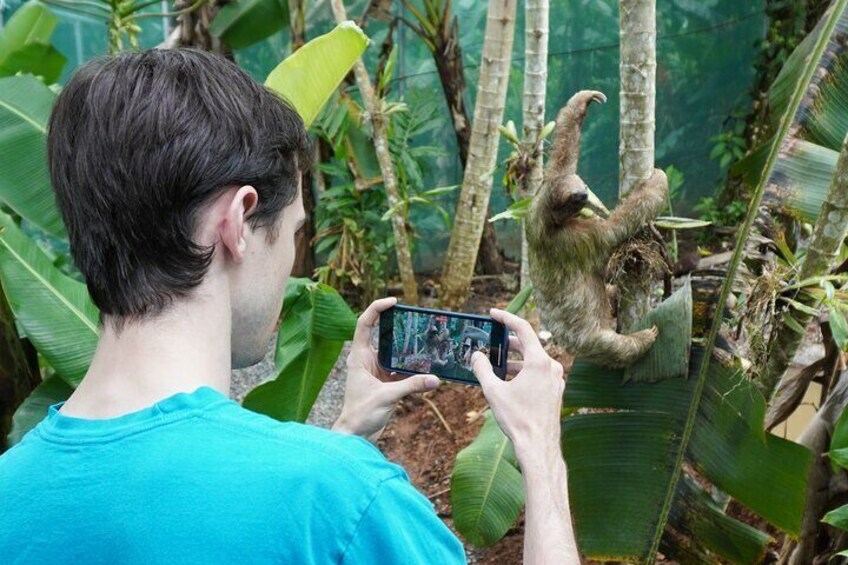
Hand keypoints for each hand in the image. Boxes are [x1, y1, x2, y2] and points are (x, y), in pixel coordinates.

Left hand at [332, 296, 439, 441]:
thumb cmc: (360, 415)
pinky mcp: (386, 382)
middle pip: (383, 334)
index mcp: (359, 357)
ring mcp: (377, 371)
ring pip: (395, 352)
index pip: (364, 324)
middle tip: (417, 319)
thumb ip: (411, 386)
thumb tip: (436, 379)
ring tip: (427, 339)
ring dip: (409, 347)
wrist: (356, 437)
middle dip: (399, 325)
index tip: (394, 302)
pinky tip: (428, 365)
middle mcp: (367, 360)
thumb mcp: (387, 397)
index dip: (377, 309)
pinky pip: (402, 369)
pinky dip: (414, 367)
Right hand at [471, 308, 569, 462]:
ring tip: (497, 366)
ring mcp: (556, 379)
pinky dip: (524, 372)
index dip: (506, 318)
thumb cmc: (518, 419)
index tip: (493, 313)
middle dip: (508, 343)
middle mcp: (552, 366)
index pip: (523, 328)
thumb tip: (476, 355)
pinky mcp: (556, 391)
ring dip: (515, 360)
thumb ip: (482, 369)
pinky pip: (539, 373)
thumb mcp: (493, 391)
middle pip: (528, 345)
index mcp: (539, 361)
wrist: (538, 447)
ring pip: (533, 360)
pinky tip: (509, 382)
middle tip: (491, 343)